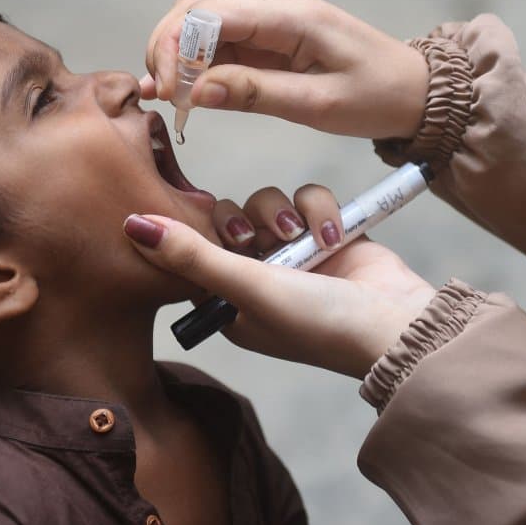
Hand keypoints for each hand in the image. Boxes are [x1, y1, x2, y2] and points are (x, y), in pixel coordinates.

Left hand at [125, 185, 435, 377]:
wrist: (395, 325)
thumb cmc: (316, 322)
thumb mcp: (246, 288)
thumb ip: (191, 255)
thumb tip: (130, 225)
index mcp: (227, 304)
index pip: (190, 254)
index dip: (193, 234)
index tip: (206, 231)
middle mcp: (257, 278)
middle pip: (227, 219)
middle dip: (244, 221)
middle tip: (256, 240)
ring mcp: (294, 255)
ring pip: (267, 203)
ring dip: (284, 213)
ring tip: (304, 238)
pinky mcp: (327, 234)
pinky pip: (307, 199)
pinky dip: (320, 210)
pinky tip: (334, 234)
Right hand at [142, 0, 429, 139]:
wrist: (415, 91)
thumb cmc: (376, 97)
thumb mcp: (318, 105)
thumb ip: (256, 94)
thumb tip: (197, 92)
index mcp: (289, 15)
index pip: (209, 14)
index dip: (176, 49)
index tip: (166, 92)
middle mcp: (274, 4)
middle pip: (195, 8)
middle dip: (168, 47)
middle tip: (160, 95)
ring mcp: (270, 16)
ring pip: (201, 20)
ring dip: (178, 54)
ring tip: (169, 97)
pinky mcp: (269, 33)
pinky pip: (220, 38)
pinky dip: (197, 62)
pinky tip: (190, 92)